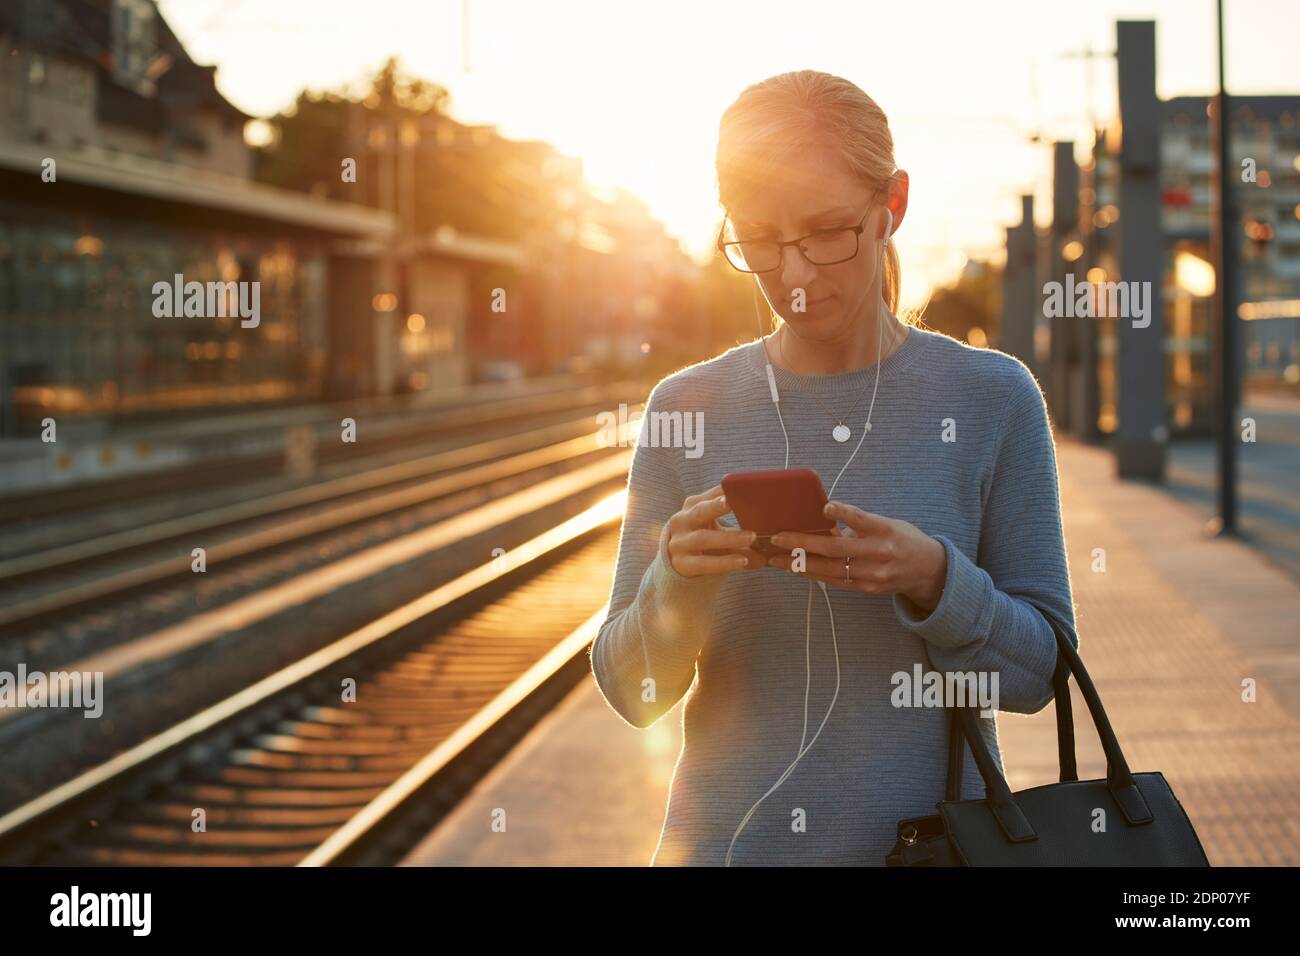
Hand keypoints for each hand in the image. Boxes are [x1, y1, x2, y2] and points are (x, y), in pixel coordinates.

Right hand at [665, 484, 766, 576]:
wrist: (679, 562)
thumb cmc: (705, 538)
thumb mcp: (717, 526)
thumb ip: (738, 522)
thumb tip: (771, 524)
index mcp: (693, 505)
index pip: (711, 494)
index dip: (725, 490)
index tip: (741, 485)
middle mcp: (682, 521)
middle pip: (701, 511)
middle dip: (717, 506)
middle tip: (734, 503)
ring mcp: (679, 543)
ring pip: (704, 538)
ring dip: (730, 538)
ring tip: (752, 537)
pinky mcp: (681, 564)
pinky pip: (704, 563)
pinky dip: (725, 562)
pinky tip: (743, 561)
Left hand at [765, 501, 946, 610]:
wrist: (928, 570)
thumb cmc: (902, 538)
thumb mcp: (887, 523)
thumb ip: (859, 523)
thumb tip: (822, 521)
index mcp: (884, 529)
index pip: (861, 519)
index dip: (843, 513)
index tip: (825, 508)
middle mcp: (879, 553)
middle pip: (836, 549)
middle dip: (802, 544)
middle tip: (777, 538)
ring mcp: (872, 574)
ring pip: (830, 570)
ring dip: (799, 565)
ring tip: (776, 559)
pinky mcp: (866, 588)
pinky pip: (834, 581)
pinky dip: (813, 574)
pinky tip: (795, 569)